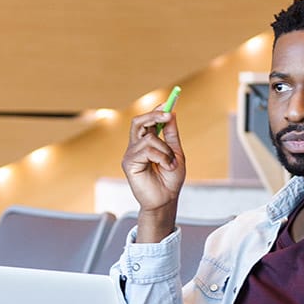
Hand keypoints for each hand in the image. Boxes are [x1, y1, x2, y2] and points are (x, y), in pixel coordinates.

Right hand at [121, 107, 186, 241]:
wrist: (166, 199)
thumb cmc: (170, 179)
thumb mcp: (175, 152)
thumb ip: (171, 134)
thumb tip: (171, 114)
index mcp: (147, 143)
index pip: (147, 122)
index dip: (155, 110)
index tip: (168, 103)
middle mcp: (136, 146)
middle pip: (138, 122)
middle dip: (153, 115)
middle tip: (168, 115)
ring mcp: (131, 154)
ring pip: (148, 138)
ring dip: (165, 149)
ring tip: (170, 163)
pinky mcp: (128, 163)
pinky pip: (147, 150)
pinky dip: (161, 157)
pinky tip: (165, 167)